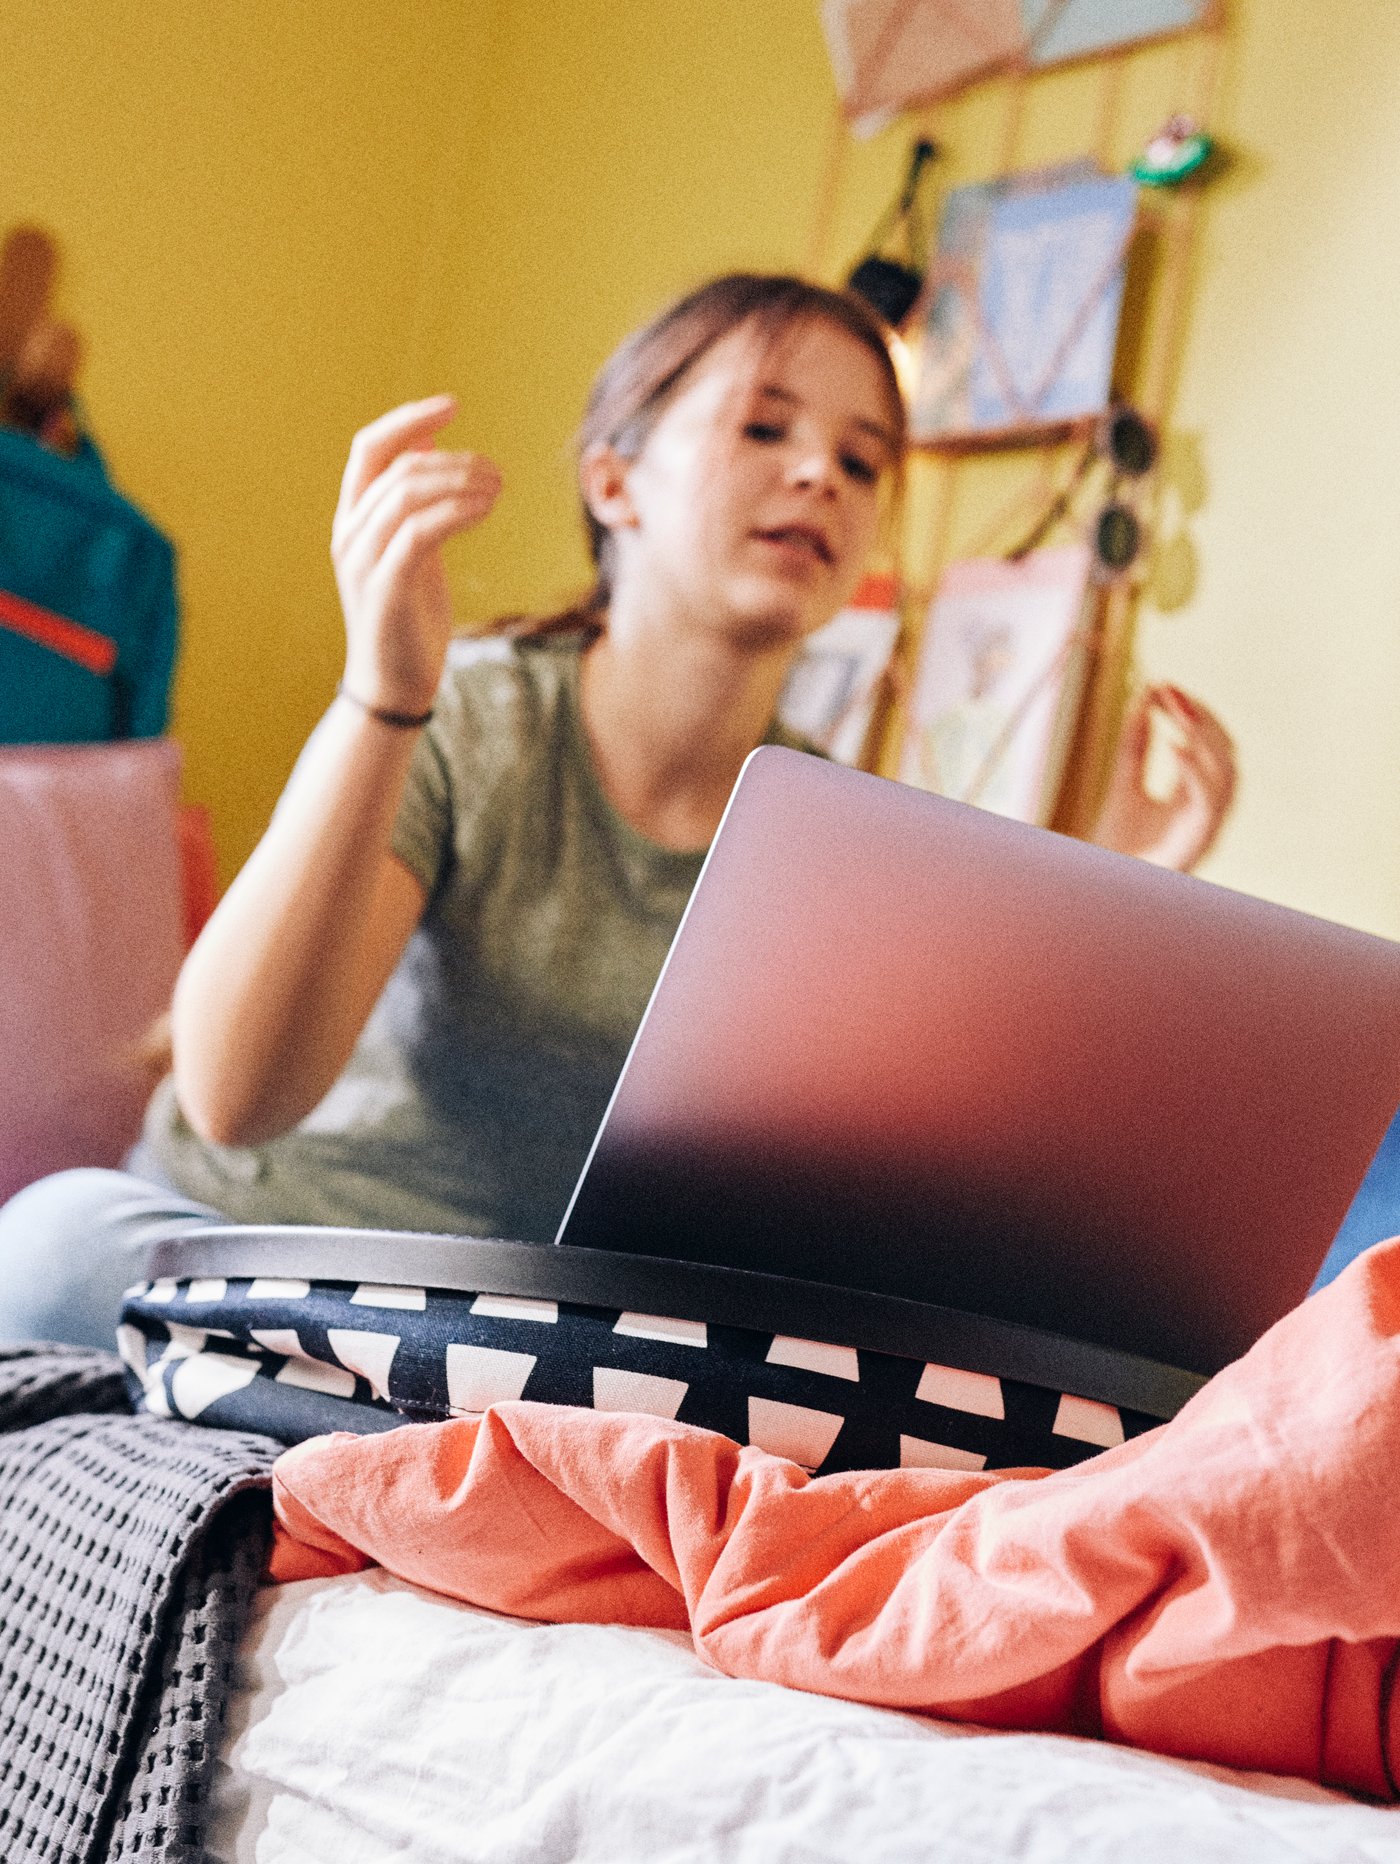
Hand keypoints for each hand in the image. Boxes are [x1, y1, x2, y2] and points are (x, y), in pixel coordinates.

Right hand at [331, 397, 500, 714]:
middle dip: (453, 459)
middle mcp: (350, 533)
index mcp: (353, 519)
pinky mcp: (385, 587)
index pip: (370, 447)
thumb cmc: (408, 618)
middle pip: (397, 466)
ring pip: (408, 493)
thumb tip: (427, 451)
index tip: (453, 405)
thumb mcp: (412, 552)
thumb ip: (413, 506)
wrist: (393, 686)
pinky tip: (486, 508)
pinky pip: (420, 532)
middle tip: (497, 471)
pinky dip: (457, 511)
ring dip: (461, 481)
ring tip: (498, 488)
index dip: (409, 419)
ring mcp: (363, 560)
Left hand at [1090, 684, 1236, 872]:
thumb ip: (1136, 742)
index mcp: (1193, 795)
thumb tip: (1146, 691)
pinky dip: (1196, 771)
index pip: (1206, 743)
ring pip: (1227, 775)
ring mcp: (1207, 827)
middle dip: (1201, 718)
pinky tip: (1176, 745)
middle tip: (1171, 691)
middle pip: (1224, 753)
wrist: (1100, 888)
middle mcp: (1207, 810)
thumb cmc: (1115, 844)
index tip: (1163, 684)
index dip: (1190, 712)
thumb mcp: (1124, 781)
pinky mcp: (1198, 843)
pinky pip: (1209, 801)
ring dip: (1205, 739)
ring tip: (1177, 710)